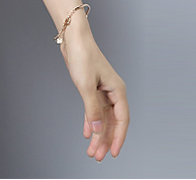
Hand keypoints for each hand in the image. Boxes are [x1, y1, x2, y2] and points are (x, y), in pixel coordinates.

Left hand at [61, 32, 128, 160]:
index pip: (122, 120)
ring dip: (97, 134)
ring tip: (92, 150)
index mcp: (118, 90)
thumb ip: (92, 108)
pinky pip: (94, 110)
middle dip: (105, 140)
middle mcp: (113, 92)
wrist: (73, 38)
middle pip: (112, 122)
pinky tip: (86, 133)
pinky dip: (90, 122)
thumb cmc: (83, 55)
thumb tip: (97, 129)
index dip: (118, 138)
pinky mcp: (93, 88)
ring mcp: (103, 91)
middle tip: (98, 156)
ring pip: (103, 118)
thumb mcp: (86, 85)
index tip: (113, 152)